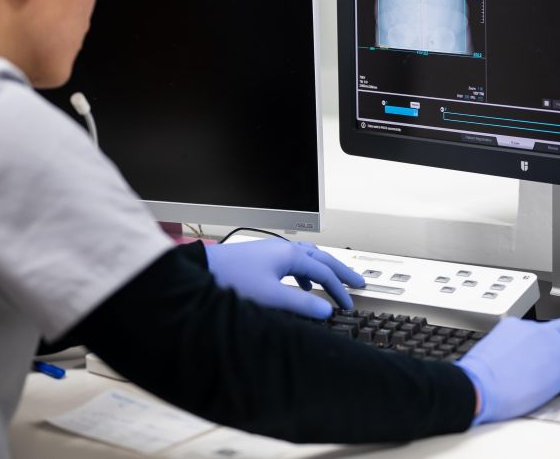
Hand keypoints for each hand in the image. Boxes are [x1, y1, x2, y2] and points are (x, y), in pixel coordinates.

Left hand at [204, 238, 364, 318]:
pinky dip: (304, 273)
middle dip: (340, 271)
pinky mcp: (263, 258)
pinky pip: (293, 262)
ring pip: (307, 258)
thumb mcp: (271, 297)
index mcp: (290, 255)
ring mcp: (273, 252)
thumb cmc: (231, 279)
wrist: (202, 271)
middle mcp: (284, 249)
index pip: (324, 272)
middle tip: (358, 282)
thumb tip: (325, 310)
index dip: (339, 289)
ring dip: (323, 270)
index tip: (348, 303)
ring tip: (332, 283)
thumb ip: (301, 305)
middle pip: (321, 258)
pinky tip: (300, 285)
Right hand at [456, 317, 559, 424]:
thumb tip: (513, 360)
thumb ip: (507, 347)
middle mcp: (538, 331)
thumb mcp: (491, 349)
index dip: (550, 341)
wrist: (480, 386)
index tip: (552, 353)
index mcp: (517, 326)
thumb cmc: (479, 376)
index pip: (542, 328)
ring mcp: (553, 346)